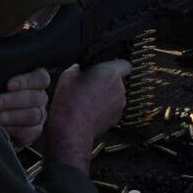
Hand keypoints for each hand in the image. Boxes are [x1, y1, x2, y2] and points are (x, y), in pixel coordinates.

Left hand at [0, 67, 50, 147]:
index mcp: (35, 82)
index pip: (41, 78)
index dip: (26, 81)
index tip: (9, 85)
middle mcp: (40, 98)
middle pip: (35, 98)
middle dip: (12, 100)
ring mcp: (39, 116)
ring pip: (33, 115)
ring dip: (11, 116)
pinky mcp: (34, 132)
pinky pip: (29, 132)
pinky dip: (13, 130)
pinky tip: (1, 129)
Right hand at [40, 59, 132, 173]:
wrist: (71, 129)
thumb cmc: (69, 103)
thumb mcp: (69, 74)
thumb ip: (82, 67)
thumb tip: (84, 67)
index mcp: (110, 73)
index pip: (124, 63)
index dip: (115, 64)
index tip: (106, 67)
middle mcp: (119, 87)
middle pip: (118, 79)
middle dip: (106, 80)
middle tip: (91, 84)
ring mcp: (120, 104)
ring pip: (116, 94)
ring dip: (106, 94)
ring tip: (89, 99)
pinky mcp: (117, 117)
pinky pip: (113, 107)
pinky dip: (105, 107)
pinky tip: (91, 109)